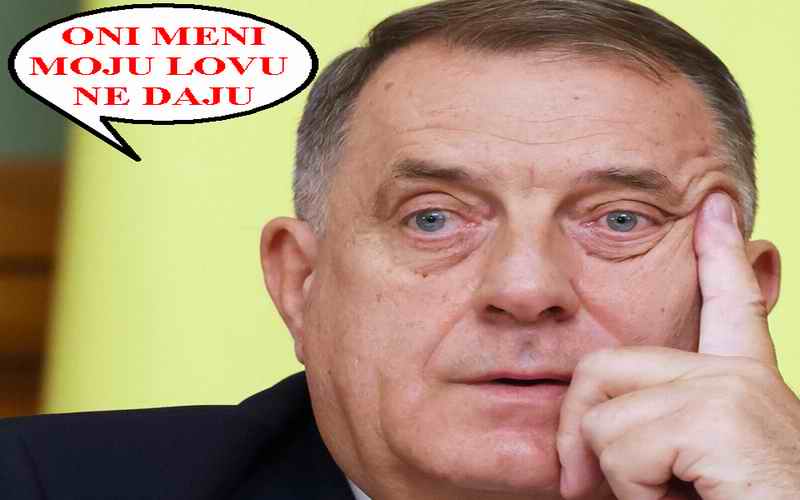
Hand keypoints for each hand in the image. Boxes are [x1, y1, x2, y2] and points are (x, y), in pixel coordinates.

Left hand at [556, 193, 799, 499]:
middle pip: (605, 365)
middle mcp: (740, 376)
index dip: (719, 253)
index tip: (713, 205)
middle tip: (578, 483)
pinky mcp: (720, 414)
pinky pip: (620, 447)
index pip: (727, 304)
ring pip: (604, 418)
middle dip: (576, 428)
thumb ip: (655, 428)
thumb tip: (589, 421)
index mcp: (741, 383)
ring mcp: (731, 389)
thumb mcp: (687, 466)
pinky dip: (635, 496)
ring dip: (621, 481)